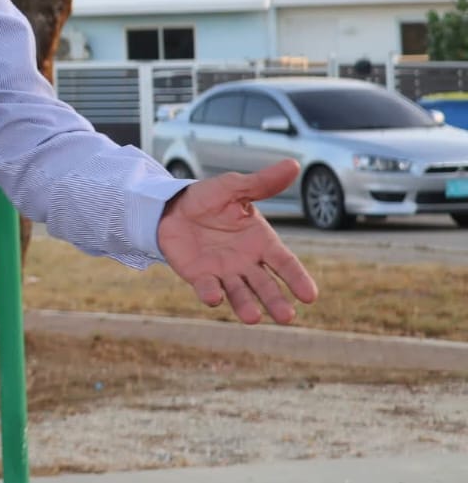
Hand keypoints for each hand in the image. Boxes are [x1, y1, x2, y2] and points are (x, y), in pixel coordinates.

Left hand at [156, 158, 317, 324]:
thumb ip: (262, 183)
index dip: (297, 279)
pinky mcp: (199, 276)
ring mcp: (224, 272)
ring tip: (252, 317)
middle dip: (276, 301)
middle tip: (286, 317)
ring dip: (246, 305)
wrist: (172, 206)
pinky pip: (207, 288)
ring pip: (239, 293)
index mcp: (261, 242)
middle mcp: (246, 262)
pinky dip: (210, 294)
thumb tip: (294, 165)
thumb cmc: (208, 198)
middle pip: (266, 285)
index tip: (310, 296)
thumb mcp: (234, 187)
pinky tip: (214, 298)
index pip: (285, 263)